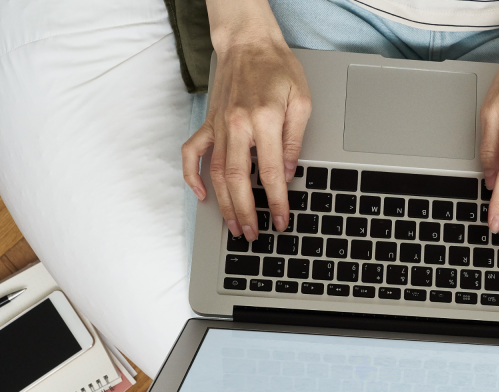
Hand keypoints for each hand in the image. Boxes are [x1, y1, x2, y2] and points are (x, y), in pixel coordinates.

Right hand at [181, 2, 310, 239]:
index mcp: (265, 120)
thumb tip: (287, 174)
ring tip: (233, 226)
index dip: (276, 201)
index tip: (280, 221)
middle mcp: (238, 125)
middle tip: (252, 235)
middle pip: (238, 180)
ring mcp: (219, 125)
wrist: (249, 43)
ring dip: (223, 204)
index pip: (269, 172)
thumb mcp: (301, 102)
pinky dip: (192, 175)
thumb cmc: (278, 69)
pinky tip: (200, 195)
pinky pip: (192, 152)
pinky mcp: (208, 123)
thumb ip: (294, 141)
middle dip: (246, 212)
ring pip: (216, 173)